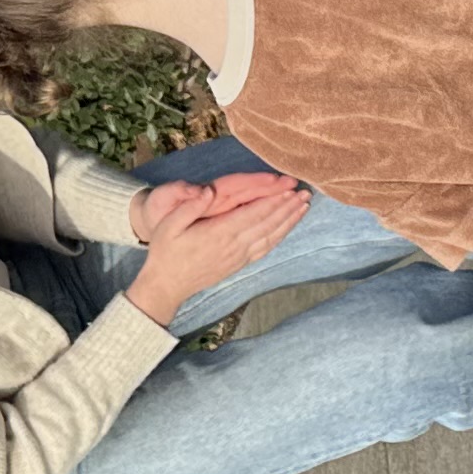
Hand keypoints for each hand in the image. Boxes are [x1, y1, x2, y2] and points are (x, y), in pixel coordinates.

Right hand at [122, 174, 311, 325]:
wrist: (167, 285)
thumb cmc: (166, 252)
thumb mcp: (168, 225)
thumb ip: (189, 206)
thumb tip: (207, 190)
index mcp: (219, 233)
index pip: (253, 213)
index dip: (274, 200)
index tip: (289, 188)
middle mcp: (234, 246)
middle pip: (268, 224)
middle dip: (288, 207)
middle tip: (306, 193)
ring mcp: (239, 257)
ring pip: (271, 237)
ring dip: (289, 221)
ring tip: (304, 207)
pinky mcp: (239, 264)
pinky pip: (265, 249)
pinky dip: (280, 236)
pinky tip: (288, 227)